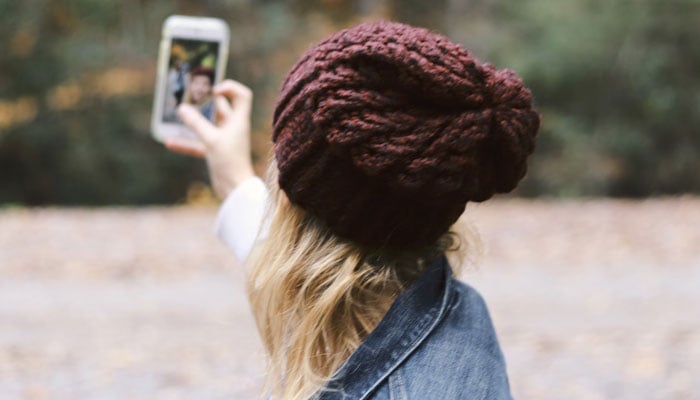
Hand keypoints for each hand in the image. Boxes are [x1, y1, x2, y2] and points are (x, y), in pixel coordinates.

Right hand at [165, 79, 255, 198]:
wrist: (235, 190)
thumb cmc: (230, 162)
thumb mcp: (211, 139)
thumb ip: (196, 123)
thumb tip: (181, 108)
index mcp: (238, 120)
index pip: (241, 95)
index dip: (229, 88)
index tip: (213, 90)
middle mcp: (232, 127)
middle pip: (220, 107)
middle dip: (204, 100)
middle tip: (188, 95)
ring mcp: (223, 140)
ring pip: (207, 124)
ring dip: (193, 120)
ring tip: (177, 113)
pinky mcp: (215, 152)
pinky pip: (198, 143)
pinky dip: (186, 142)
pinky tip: (169, 142)